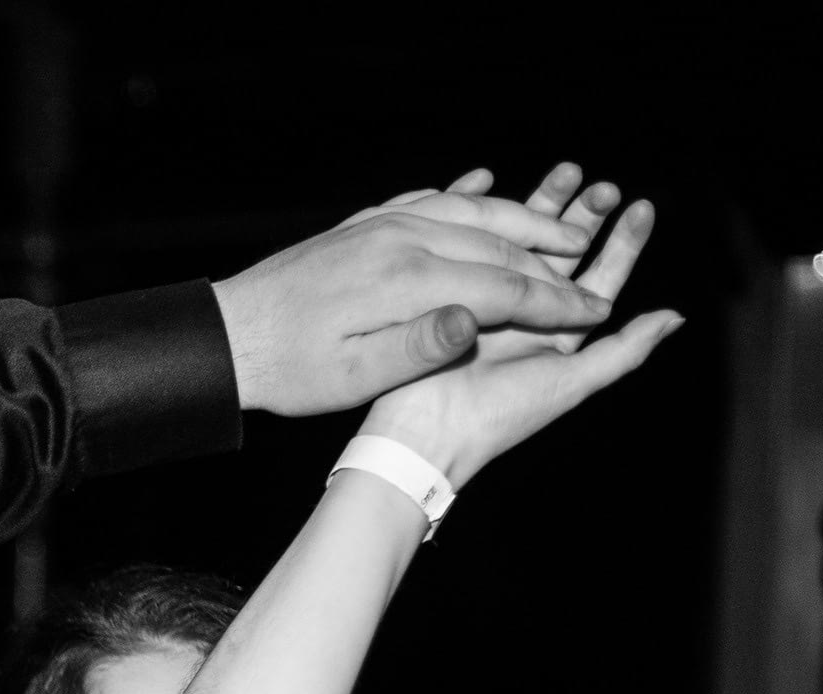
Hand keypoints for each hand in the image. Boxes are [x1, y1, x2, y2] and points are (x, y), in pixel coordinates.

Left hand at [214, 165, 617, 415]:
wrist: (228, 334)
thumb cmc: (288, 369)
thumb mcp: (353, 376)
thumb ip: (418, 347)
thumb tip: (475, 318)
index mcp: (404, 280)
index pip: (502, 287)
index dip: (554, 302)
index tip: (595, 313)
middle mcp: (399, 239)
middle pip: (497, 243)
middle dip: (553, 262)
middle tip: (595, 279)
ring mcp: (381, 224)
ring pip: (471, 211)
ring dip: (522, 220)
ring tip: (565, 233)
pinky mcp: (363, 223)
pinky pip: (429, 198)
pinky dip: (466, 195)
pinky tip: (485, 188)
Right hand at [358, 173, 681, 489]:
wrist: (426, 429)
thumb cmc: (502, 415)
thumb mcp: (573, 382)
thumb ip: (625, 350)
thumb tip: (675, 316)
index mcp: (562, 333)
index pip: (601, 279)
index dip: (623, 243)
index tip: (640, 208)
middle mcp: (530, 313)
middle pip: (564, 252)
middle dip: (584, 215)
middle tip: (599, 185)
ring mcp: (490, 300)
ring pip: (524, 241)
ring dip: (544, 207)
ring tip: (566, 172)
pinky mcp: (454, 292)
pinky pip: (476, 247)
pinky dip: (488, 218)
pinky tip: (500, 191)